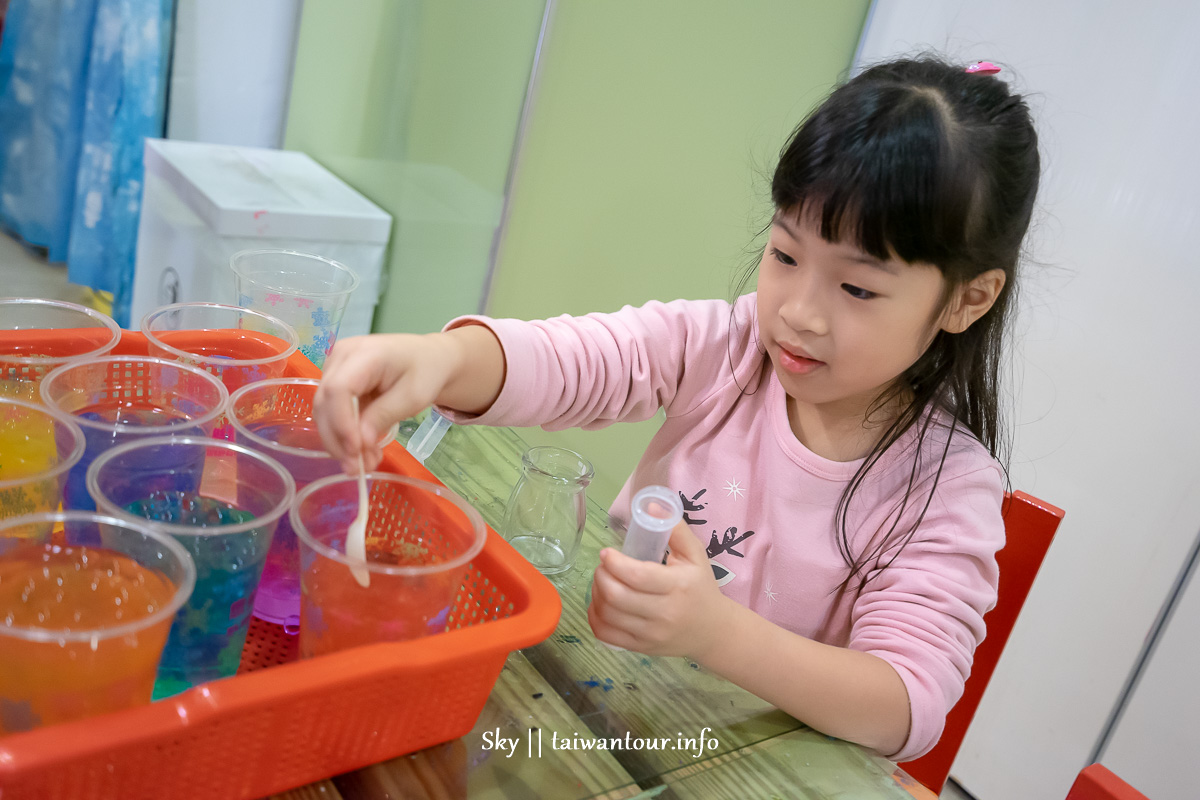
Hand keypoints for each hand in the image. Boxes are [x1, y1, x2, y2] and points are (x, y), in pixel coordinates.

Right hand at [313, 332, 463, 473]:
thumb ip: (384, 416)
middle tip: (358, 469)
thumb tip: (359, 444)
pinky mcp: (335, 381)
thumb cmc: (425, 372)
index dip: (342, 423)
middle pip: (325, 402)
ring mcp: (334, 368)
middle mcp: (341, 356)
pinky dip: (343, 435)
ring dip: (339, 442)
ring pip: (324, 411)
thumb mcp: (413, 396)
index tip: (355, 451)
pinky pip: (331, 412)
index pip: (339, 388)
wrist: (428, 357)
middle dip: (338, 440)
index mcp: (364, 353)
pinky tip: (362, 451)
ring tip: (365, 463)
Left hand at [587, 519, 730, 657]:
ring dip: (596, 593)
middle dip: (601, 575)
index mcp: (677, 587)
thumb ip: (675, 529)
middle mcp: (663, 613)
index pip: (637, 576)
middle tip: (604, 566)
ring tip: (603, 581)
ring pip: (608, 615)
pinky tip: (601, 603)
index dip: (614, 562)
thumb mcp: (696, 555)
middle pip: (616, 596)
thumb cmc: (701, 588)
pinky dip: (594, 617)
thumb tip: (651, 506)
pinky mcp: (641, 648)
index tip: (607, 552)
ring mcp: (650, 635)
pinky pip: (605, 634)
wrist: (713, 632)